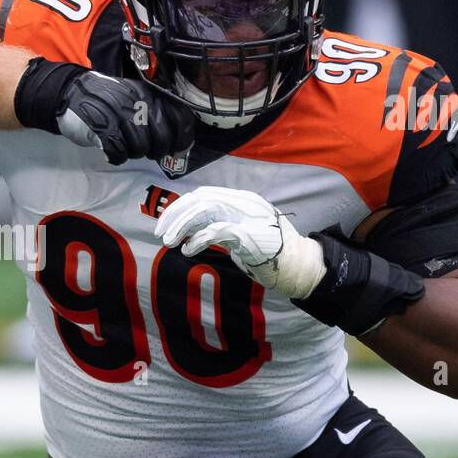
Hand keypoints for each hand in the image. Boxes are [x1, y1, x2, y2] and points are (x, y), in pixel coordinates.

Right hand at [14, 58, 195, 164]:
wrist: (68, 93)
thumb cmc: (104, 99)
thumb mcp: (133, 95)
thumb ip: (154, 111)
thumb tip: (177, 138)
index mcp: (149, 94)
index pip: (180, 118)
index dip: (183, 139)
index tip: (177, 149)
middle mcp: (138, 103)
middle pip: (162, 138)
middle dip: (156, 151)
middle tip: (146, 151)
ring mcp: (120, 115)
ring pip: (140, 148)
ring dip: (132, 153)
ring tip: (123, 147)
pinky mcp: (102, 128)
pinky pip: (118, 152)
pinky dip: (115, 157)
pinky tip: (110, 152)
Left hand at [154, 185, 326, 299]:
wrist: (297, 263)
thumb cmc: (267, 250)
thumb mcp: (239, 231)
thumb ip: (218, 224)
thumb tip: (187, 228)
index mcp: (241, 199)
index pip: (203, 194)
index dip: (179, 207)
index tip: (164, 223)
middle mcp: (243, 202)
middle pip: (200, 199)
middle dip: (175, 215)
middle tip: (160, 234)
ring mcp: (248, 215)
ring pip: (205, 210)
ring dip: (182, 226)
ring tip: (169, 243)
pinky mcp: (249, 233)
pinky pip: (216, 231)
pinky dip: (197, 240)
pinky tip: (188, 250)